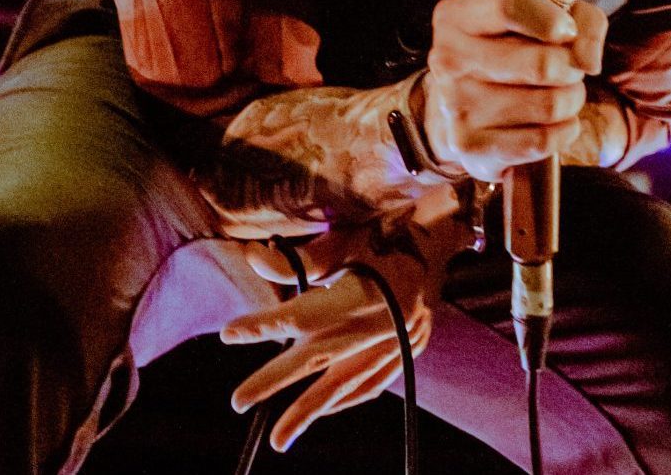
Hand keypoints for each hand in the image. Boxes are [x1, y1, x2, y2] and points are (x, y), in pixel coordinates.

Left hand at [220, 219, 463, 451]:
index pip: (298, 317)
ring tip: (279, 438)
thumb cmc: (387, 232)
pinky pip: (372, 383)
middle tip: (239, 401)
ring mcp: (393, 341)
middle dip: (273, 380)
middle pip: (314, 358)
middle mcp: (374, 324)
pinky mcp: (406, 349)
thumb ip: (297, 260)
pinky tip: (326, 408)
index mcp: (358, 294)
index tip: (228, 333)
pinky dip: (346, 398)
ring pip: (344, 383)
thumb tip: (253, 258)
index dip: (260, 326)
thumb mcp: (343, 240)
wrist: (442, 238)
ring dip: (308, 410)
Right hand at [421, 0, 607, 182]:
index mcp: (457, 16)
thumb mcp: (548, 17)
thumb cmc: (516, 49)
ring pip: (549, 105)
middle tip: (569, 67)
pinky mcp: (470, 146)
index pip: (507, 6)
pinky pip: (542, 141)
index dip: (551, 19)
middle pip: (541, 64)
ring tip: (561, 92)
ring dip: (571, 99)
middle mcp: (448, 59)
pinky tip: (555, 121)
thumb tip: (588, 60)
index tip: (568, 31)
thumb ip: (582, 21)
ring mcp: (456, 106)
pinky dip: (564, 130)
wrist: (473, 104)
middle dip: (572, 68)